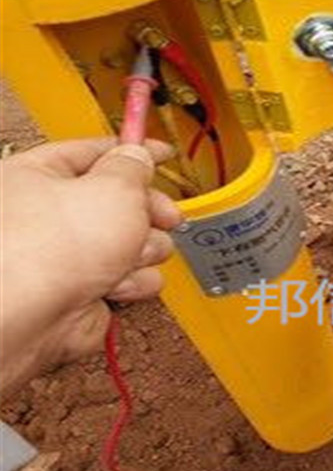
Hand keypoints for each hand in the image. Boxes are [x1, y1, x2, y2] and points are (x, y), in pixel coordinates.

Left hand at [0, 138, 181, 399]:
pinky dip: (133, 283)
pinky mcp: (84, 292)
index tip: (161, 153)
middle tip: (164, 215)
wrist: (29, 319)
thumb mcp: (112, 188)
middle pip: (120, 202)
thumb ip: (133, 167)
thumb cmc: (44, 250)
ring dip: (143, 250)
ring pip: (133, 244)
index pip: (93, 152)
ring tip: (131, 254)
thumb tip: (139, 156)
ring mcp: (68, 257)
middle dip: (148, 211)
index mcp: (38, 176)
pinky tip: (120, 282)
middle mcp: (49, 217)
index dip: (132, 151)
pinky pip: (130, 279)